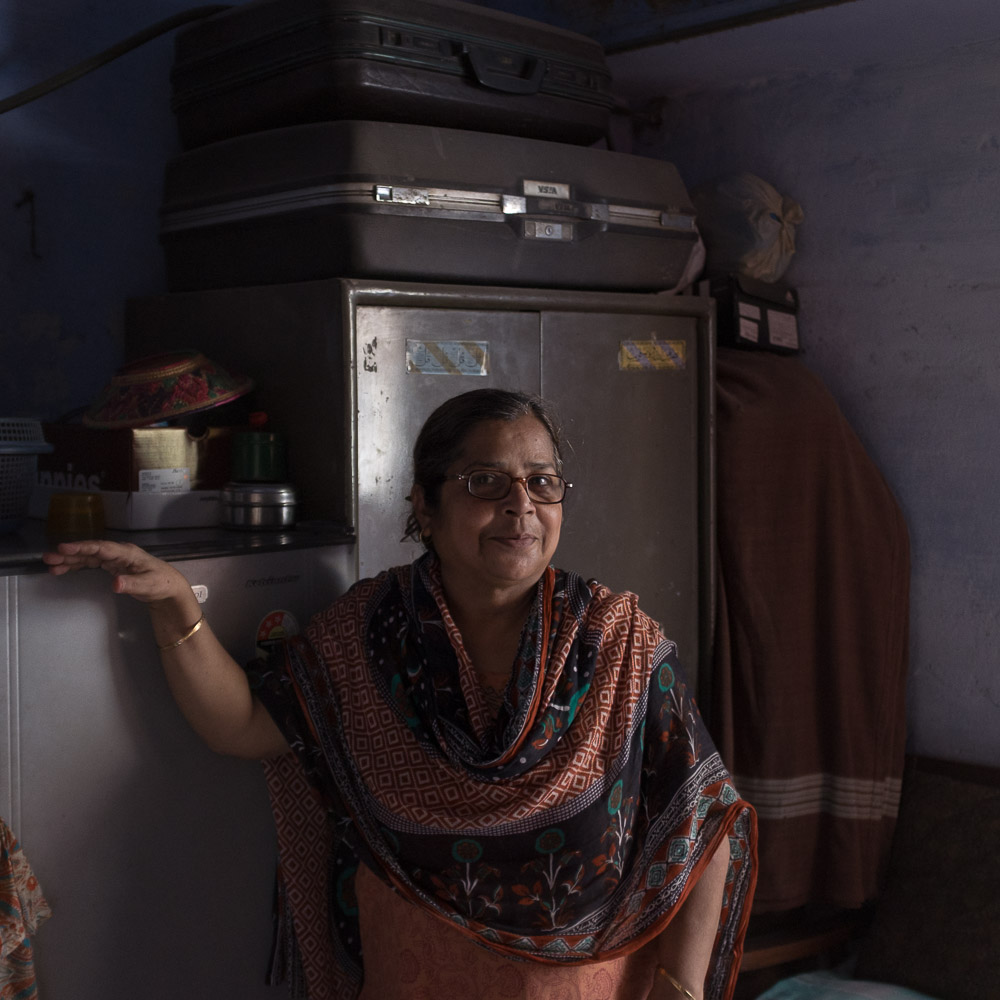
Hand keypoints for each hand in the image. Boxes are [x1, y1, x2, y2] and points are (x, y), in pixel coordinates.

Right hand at [42, 540, 191, 606]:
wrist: (169, 588)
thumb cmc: (161, 583)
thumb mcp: (148, 585)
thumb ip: (131, 584)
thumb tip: (115, 583)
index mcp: (126, 553)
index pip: (101, 548)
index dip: (82, 547)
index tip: (64, 548)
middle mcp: (118, 553)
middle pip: (90, 551)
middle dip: (69, 553)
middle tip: (49, 557)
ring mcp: (114, 559)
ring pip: (88, 557)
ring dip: (70, 560)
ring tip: (50, 565)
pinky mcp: (112, 566)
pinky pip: (90, 563)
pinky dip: (77, 566)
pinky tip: (63, 569)